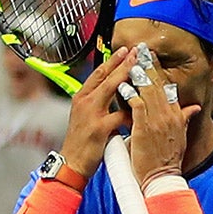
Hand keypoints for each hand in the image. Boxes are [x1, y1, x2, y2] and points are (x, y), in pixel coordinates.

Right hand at [59, 46, 134, 176]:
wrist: (71, 163)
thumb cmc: (82, 142)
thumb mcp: (86, 116)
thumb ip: (99, 103)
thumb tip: (114, 92)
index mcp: (82, 97)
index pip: (99, 73)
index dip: (113, 61)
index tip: (126, 50)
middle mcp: (84, 101)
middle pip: (105, 75)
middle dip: (122, 62)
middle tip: (136, 51)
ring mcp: (91, 114)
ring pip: (110, 89)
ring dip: (126, 77)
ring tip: (141, 70)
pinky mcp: (98, 129)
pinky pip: (118, 116)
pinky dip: (131, 112)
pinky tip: (141, 109)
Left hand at [124, 49, 199, 183]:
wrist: (162, 178)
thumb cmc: (167, 160)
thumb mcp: (181, 136)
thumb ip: (185, 118)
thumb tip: (194, 108)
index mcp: (177, 115)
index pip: (167, 87)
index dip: (158, 71)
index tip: (151, 57)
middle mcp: (169, 114)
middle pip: (157, 84)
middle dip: (148, 65)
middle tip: (140, 49)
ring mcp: (157, 120)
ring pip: (147, 91)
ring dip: (138, 74)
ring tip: (130, 60)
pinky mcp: (145, 127)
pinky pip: (137, 105)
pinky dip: (130, 94)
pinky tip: (123, 85)